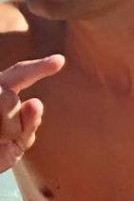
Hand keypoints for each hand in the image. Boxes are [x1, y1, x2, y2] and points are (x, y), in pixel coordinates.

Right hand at [0, 54, 64, 171]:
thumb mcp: (19, 140)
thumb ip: (29, 122)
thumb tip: (35, 101)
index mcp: (3, 92)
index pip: (20, 74)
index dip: (39, 67)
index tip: (61, 60)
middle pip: (9, 97)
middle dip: (12, 123)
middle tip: (4, 138)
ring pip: (3, 105)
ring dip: (6, 133)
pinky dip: (0, 136)